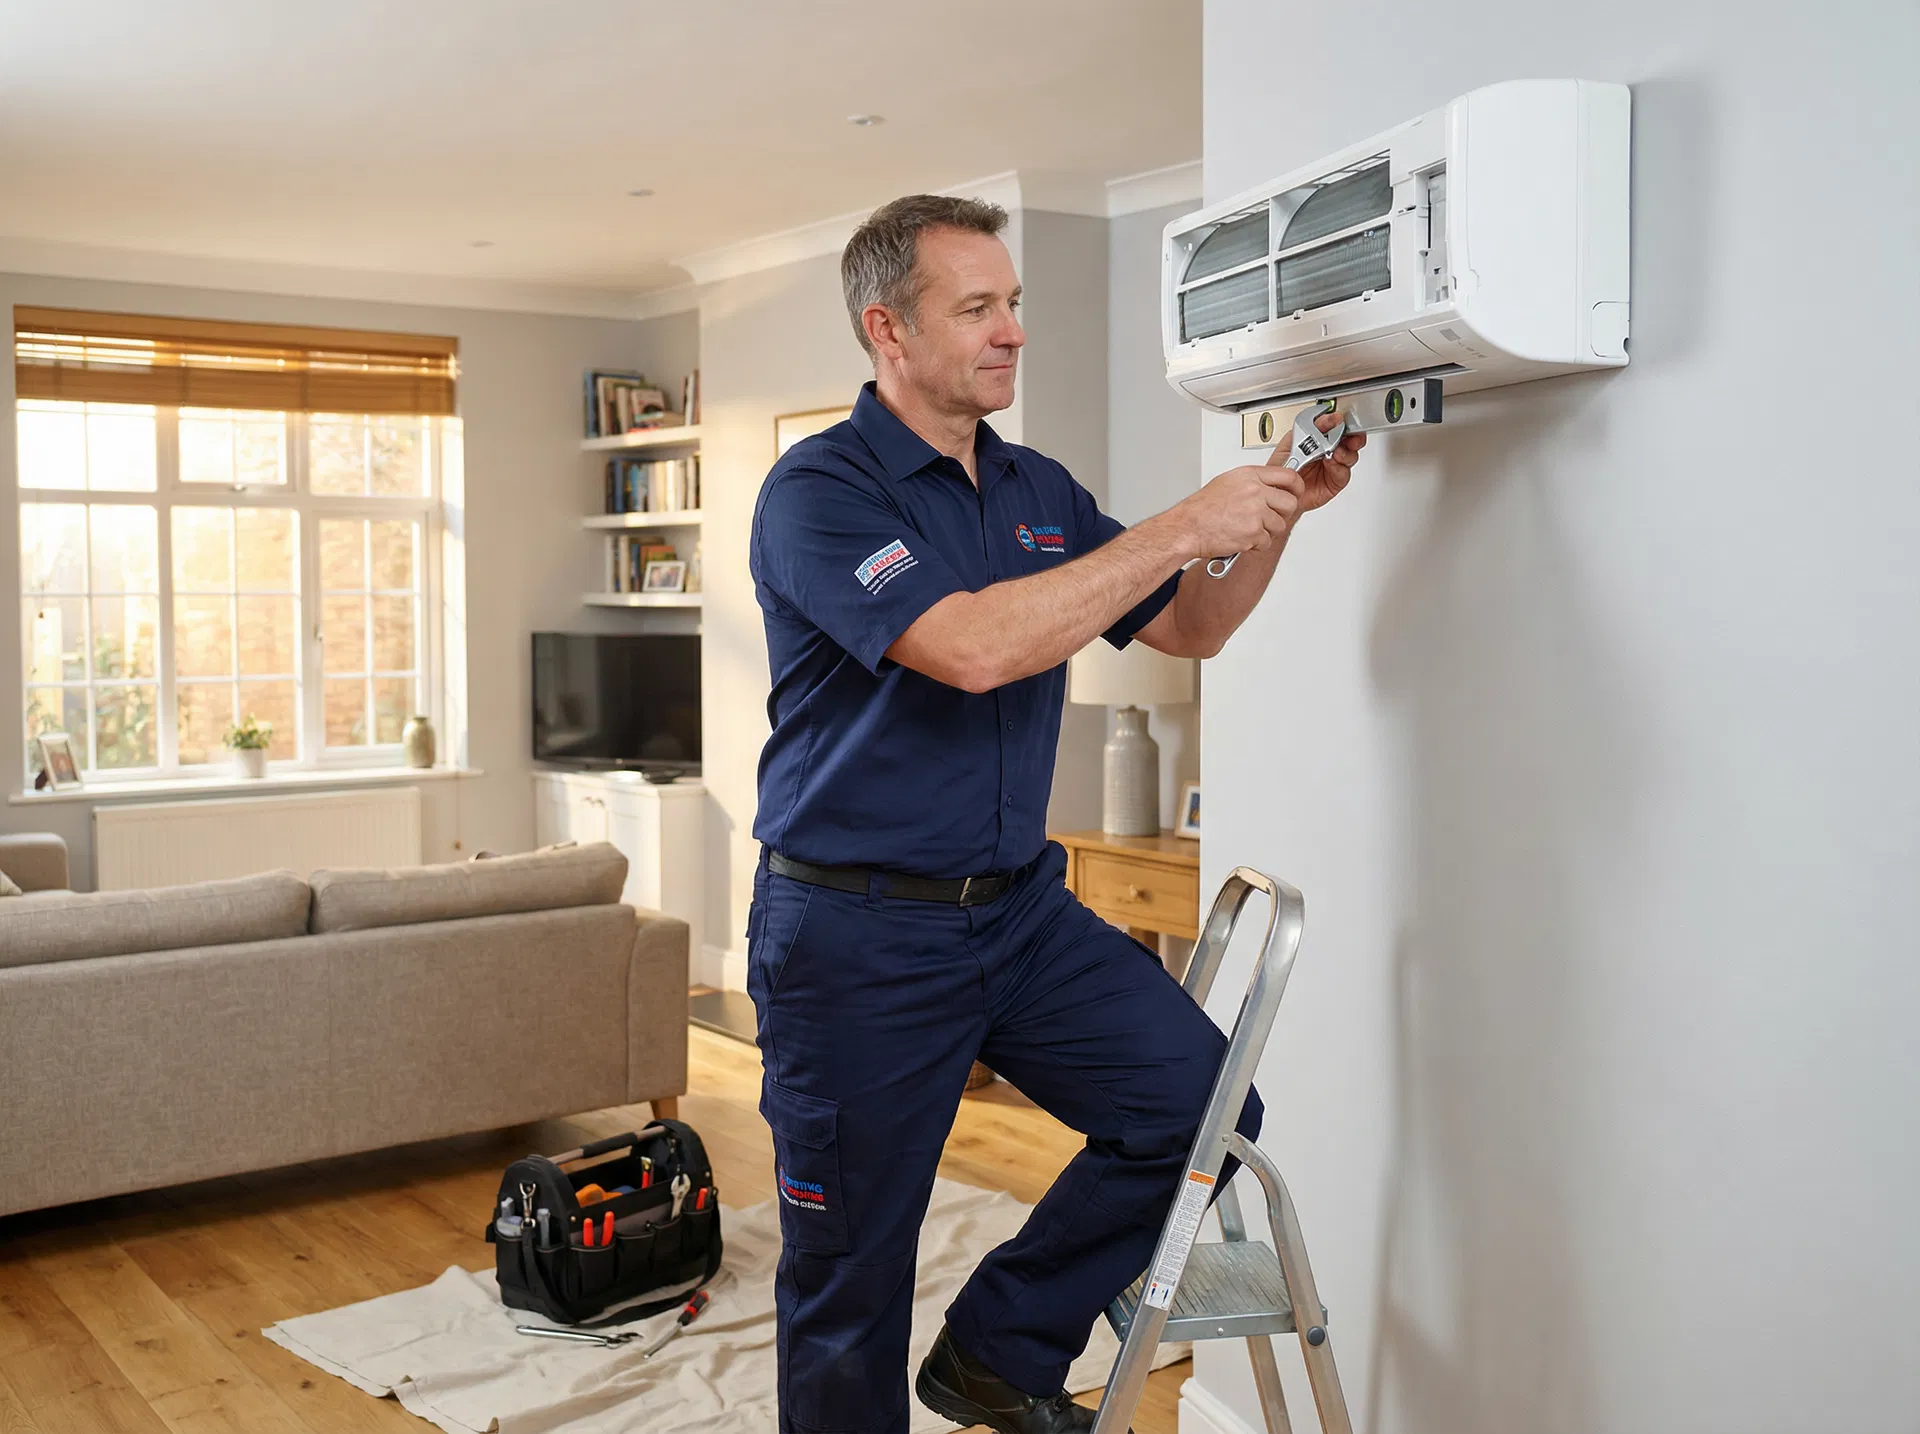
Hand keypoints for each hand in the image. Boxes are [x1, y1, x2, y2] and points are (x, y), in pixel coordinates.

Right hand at [1174, 461, 1300, 561]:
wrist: (1187, 528)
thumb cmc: (1201, 508)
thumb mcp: (1227, 482)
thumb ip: (1252, 482)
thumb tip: (1269, 486)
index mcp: (1249, 475)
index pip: (1288, 476)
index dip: (1297, 486)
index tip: (1297, 492)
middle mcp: (1255, 491)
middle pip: (1290, 503)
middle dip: (1282, 514)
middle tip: (1269, 518)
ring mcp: (1255, 512)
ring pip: (1279, 525)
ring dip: (1266, 531)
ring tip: (1247, 529)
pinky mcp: (1253, 532)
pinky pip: (1267, 541)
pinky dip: (1255, 544)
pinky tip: (1241, 538)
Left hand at [1278, 409, 1365, 511]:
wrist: (1277, 492)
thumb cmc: (1280, 468)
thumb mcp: (1290, 443)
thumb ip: (1308, 430)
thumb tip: (1324, 419)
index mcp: (1317, 437)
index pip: (1334, 425)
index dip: (1338, 420)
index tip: (1337, 418)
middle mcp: (1328, 450)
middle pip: (1349, 439)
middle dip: (1352, 434)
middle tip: (1350, 433)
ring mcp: (1333, 465)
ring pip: (1350, 454)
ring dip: (1346, 451)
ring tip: (1337, 451)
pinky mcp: (1335, 481)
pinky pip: (1344, 472)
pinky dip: (1339, 467)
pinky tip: (1331, 463)